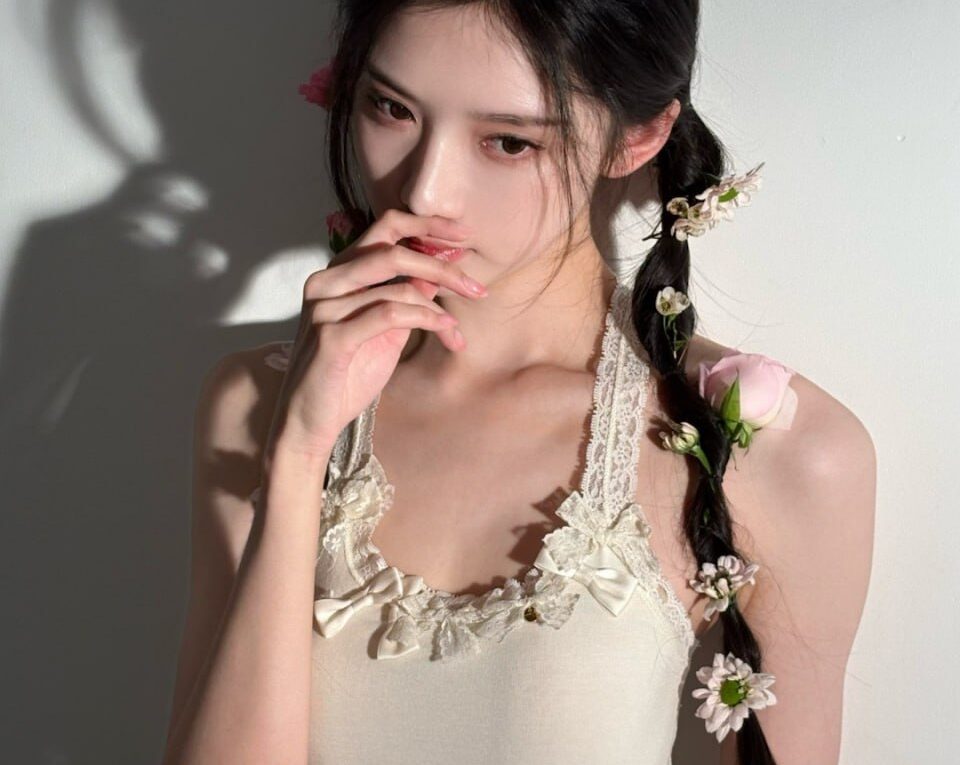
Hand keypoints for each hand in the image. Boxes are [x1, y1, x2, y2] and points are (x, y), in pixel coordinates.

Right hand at [264, 209, 486, 461]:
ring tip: (457, 328)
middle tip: (476, 288)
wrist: (311, 421)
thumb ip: (406, 296)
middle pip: (392, 251)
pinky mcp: (331, 337)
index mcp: (337, 273)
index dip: (427, 226)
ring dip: (439, 306)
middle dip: (441, 266)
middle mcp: (325, 282)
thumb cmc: (347, 374)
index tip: (464, 236)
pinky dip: (426, 319)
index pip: (384, 228)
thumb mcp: (386, 329)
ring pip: (396, 286)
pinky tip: (445, 330)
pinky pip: (390, 314)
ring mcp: (324, 308)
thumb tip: (440, 268)